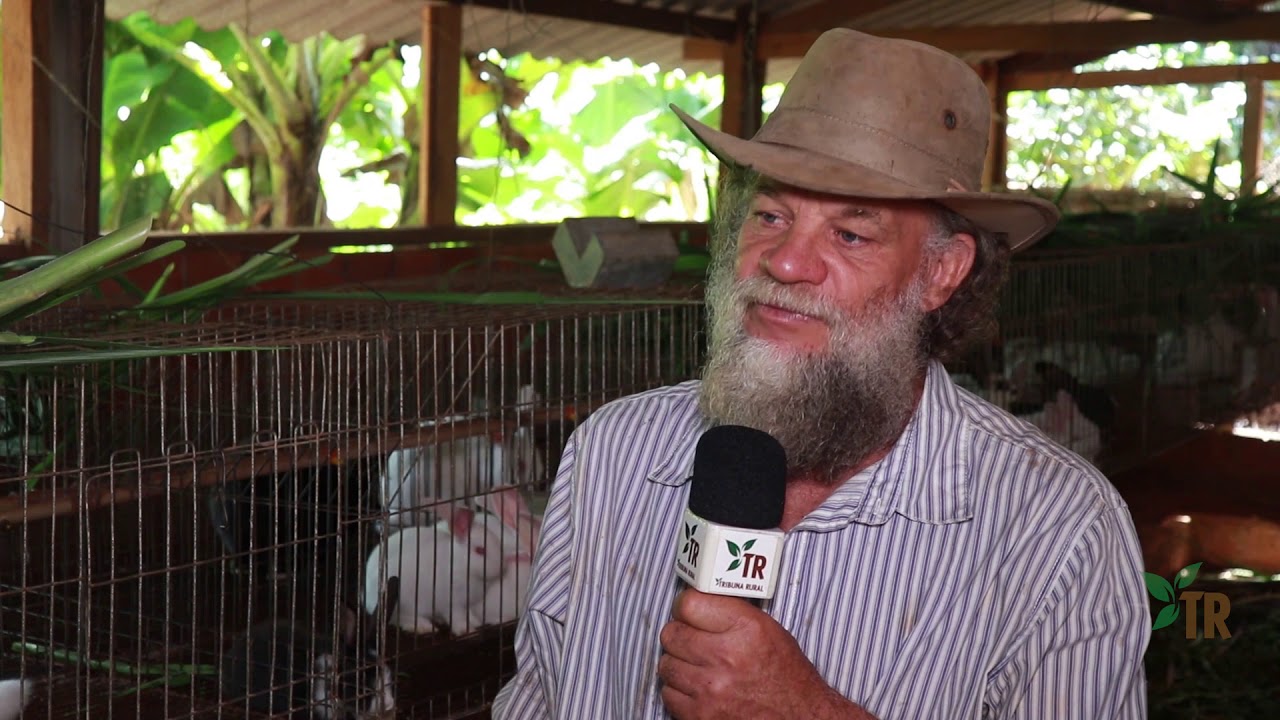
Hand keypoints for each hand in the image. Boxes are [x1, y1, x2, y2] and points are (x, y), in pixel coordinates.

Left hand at [657, 589, 872, 718]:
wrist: (800, 718)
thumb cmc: (785, 675)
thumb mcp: (768, 630)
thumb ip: (730, 612)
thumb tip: (694, 599)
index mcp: (746, 629)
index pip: (689, 604)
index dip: (685, 606)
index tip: (688, 610)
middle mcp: (727, 657)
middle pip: (671, 634)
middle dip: (680, 635)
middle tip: (692, 639)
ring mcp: (711, 689)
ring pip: (666, 664)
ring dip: (679, 664)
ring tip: (698, 666)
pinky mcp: (701, 715)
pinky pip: (669, 694)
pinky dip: (679, 691)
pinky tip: (698, 688)